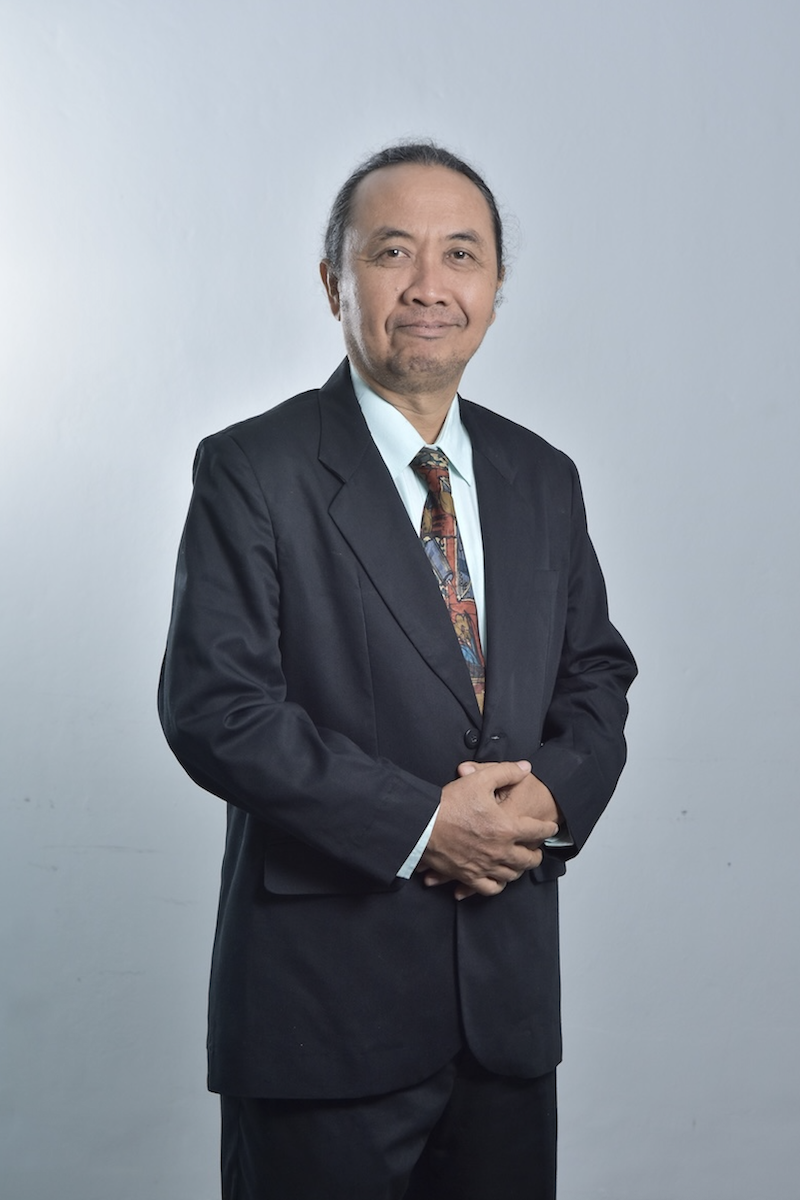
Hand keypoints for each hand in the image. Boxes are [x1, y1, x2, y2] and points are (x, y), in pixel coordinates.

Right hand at [417, 760, 558, 899]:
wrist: (421, 826)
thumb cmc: (449, 803)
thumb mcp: (480, 780)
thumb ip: (506, 772)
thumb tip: (525, 768)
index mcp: (507, 828)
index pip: (537, 831)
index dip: (547, 828)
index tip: (551, 827)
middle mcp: (500, 851)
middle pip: (528, 859)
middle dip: (536, 853)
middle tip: (536, 849)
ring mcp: (485, 866)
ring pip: (512, 875)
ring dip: (519, 869)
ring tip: (520, 863)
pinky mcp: (469, 876)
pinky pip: (490, 888)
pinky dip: (498, 885)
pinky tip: (498, 880)